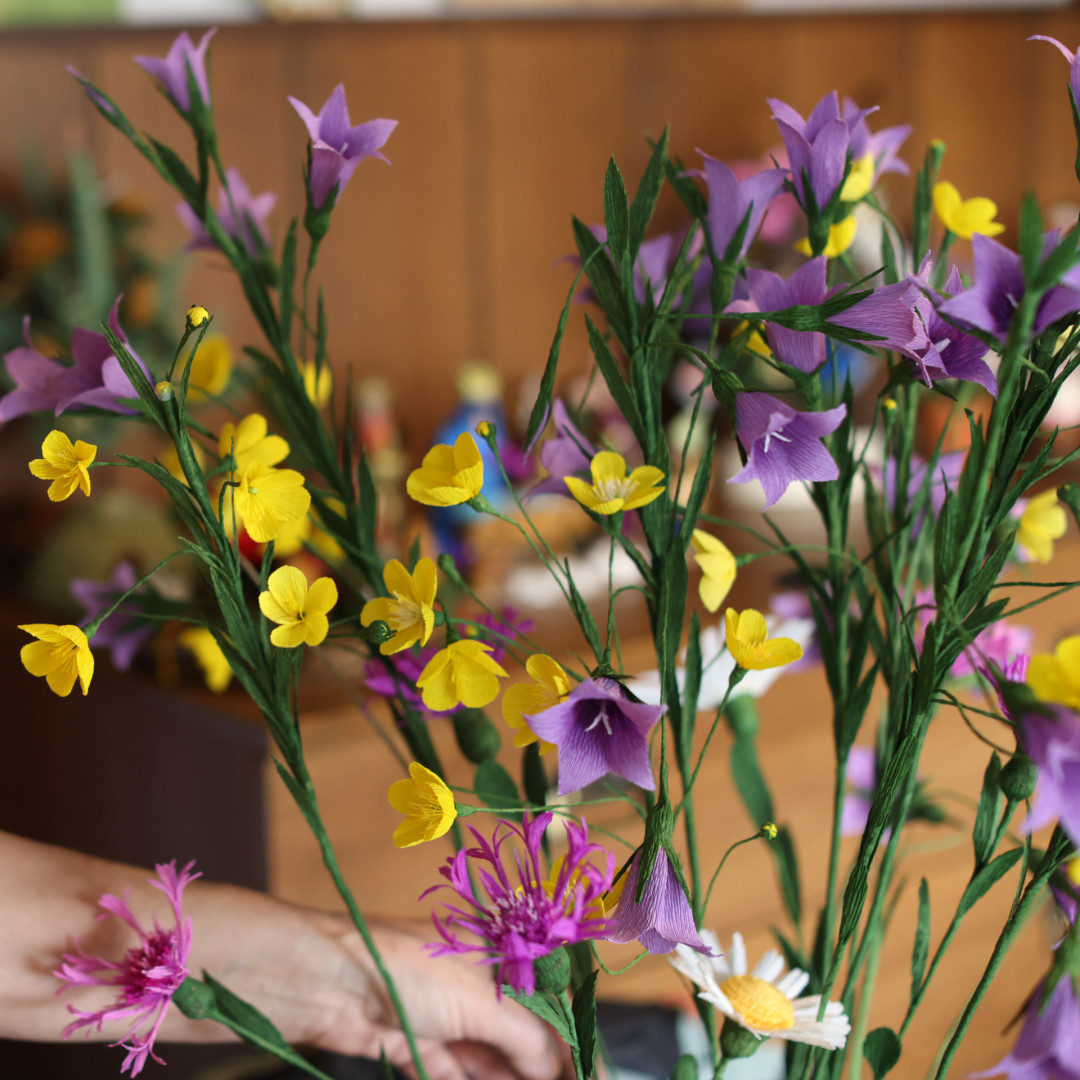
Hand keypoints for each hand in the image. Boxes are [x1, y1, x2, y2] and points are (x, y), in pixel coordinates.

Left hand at [315, 918, 564, 1079]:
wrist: (326, 981)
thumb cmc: (408, 969)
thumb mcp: (482, 1001)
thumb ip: (528, 1038)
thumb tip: (556, 1069)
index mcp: (500, 950)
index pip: (550, 998)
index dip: (573, 1038)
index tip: (594, 1076)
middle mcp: (477, 980)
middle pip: (522, 1032)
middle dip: (541, 1066)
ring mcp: (445, 1012)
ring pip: (489, 1057)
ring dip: (508, 1079)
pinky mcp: (416, 1043)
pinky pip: (453, 1071)